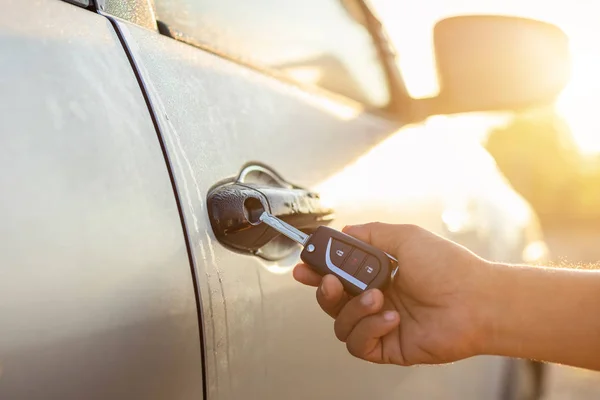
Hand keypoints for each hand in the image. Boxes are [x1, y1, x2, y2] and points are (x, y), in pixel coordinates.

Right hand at [293, 223, 492, 365]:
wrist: (477, 301)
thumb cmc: (449, 268)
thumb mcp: (405, 238)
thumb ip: (371, 233)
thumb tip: (346, 231)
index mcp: (379, 273)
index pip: (338, 273)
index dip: (317, 271)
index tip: (304, 265)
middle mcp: (377, 298)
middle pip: (332, 301)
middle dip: (325, 291)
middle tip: (331, 282)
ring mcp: (381, 324)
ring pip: (341, 324)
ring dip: (355, 310)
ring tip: (378, 298)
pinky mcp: (388, 347)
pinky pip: (359, 344)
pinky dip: (369, 329)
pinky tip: (390, 317)